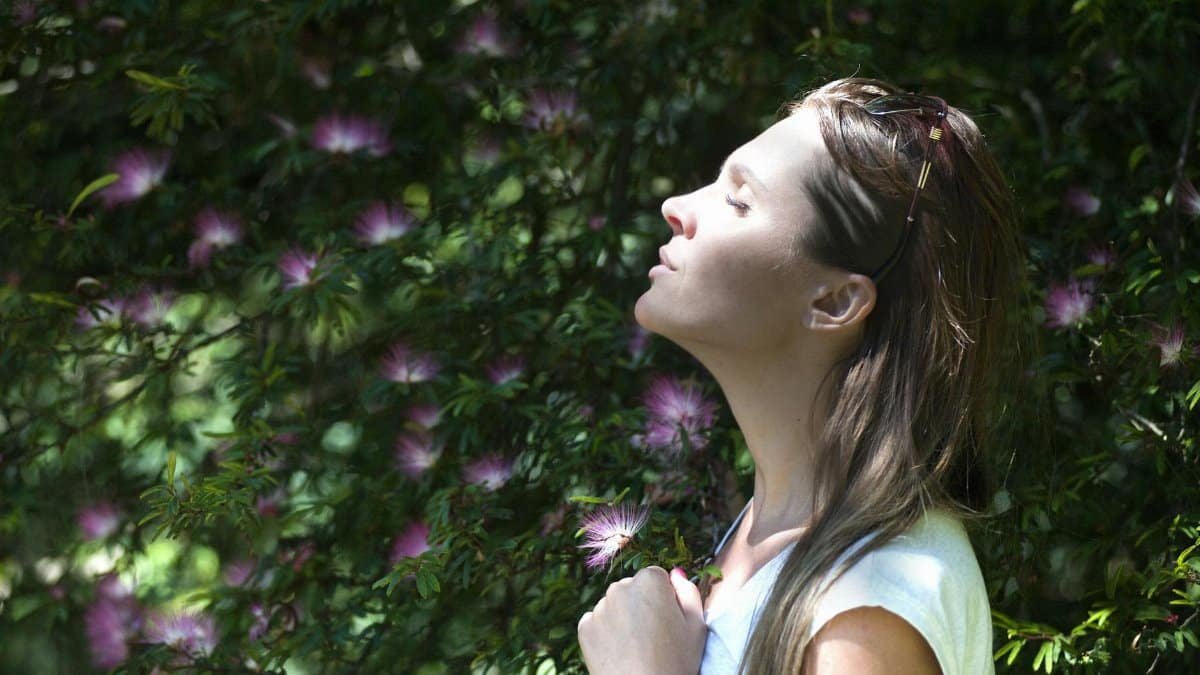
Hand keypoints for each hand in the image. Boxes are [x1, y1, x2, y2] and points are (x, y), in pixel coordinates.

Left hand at [577, 566, 706, 674]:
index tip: (668, 621)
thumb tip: (675, 574)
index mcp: (650, 581)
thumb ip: (688, 592)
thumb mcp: (696, 627)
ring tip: (637, 648)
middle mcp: (620, 587)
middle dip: (641, 605)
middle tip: (653, 637)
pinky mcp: (585, 628)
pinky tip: (620, 653)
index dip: (665, 599)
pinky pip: (597, 623)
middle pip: (632, 589)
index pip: (657, 577)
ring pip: (614, 606)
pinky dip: (606, 634)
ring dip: (623, 619)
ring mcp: (600, 607)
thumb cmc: (676, 663)